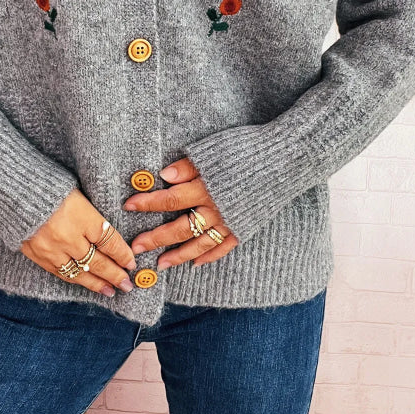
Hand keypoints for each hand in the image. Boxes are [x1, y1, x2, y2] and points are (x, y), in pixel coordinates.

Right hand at [21, 187, 137, 297]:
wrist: (13, 190)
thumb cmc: (50, 186)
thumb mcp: (79, 194)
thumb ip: (93, 217)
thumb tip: (110, 239)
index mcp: (82, 216)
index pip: (109, 241)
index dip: (123, 255)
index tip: (131, 263)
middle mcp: (68, 236)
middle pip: (98, 261)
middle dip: (115, 274)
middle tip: (127, 284)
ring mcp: (52, 249)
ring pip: (80, 273)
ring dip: (97, 283)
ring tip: (110, 291)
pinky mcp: (38, 255)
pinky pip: (61, 273)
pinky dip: (76, 279)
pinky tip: (86, 284)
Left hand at [123, 157, 239, 270]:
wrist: (285, 160)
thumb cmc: (247, 149)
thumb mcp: (212, 151)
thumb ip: (188, 166)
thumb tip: (163, 176)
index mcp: (205, 188)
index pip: (169, 200)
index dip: (147, 204)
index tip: (128, 206)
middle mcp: (215, 210)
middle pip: (179, 228)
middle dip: (155, 238)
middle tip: (136, 248)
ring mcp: (230, 223)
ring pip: (198, 245)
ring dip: (178, 256)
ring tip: (160, 264)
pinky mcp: (243, 228)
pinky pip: (222, 248)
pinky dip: (208, 257)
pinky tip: (195, 264)